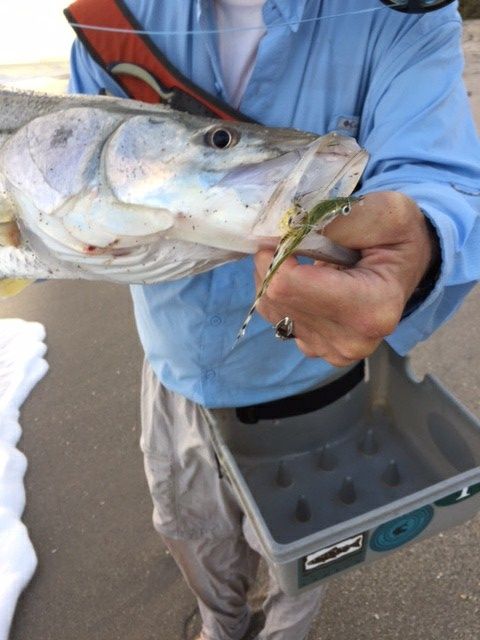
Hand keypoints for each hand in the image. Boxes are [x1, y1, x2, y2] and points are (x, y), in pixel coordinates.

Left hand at [254, 191, 437, 365]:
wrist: (405, 265)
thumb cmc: (397, 237)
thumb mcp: (385, 211)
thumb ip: (336, 220)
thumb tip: (287, 231)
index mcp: (373, 307)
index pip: (288, 284)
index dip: (275, 252)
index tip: (286, 231)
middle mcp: (351, 340)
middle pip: (275, 297)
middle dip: (273, 261)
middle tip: (293, 239)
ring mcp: (331, 350)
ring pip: (270, 306)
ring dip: (274, 275)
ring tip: (303, 258)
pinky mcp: (315, 350)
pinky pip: (275, 316)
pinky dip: (278, 291)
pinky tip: (301, 277)